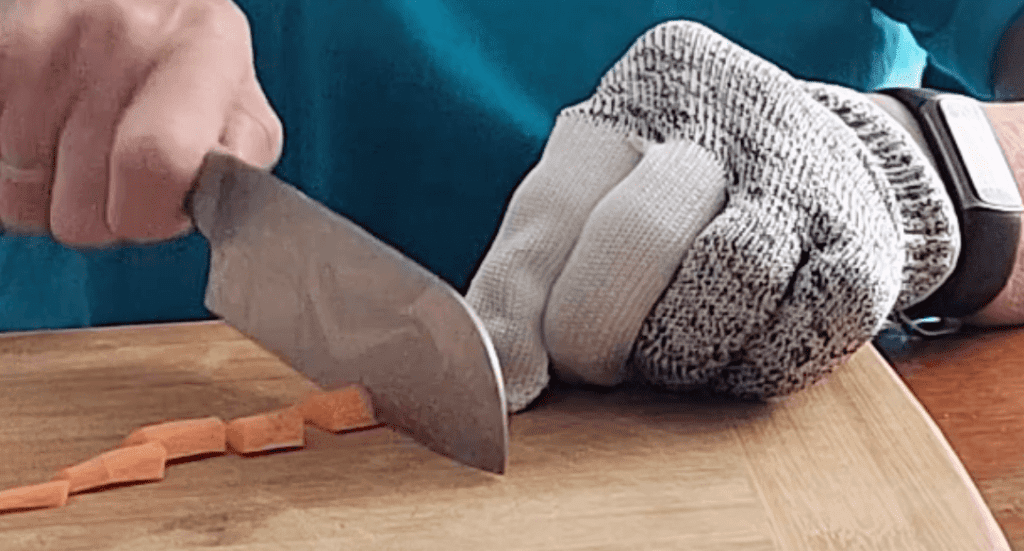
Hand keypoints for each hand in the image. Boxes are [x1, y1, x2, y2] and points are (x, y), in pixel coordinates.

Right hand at [0, 0, 281, 244]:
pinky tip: (48, 145)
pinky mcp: (1, 51)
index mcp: (205, 51)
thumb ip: (242, 168)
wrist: (142, 1)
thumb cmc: (197, 73)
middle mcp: (127, 34)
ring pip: (21, 193)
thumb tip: (220, 207)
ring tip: (87, 157)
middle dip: (104, 216)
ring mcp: (56, 39)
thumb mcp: (245, 116)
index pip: (156, 161)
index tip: (159, 210)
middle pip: (81, 205)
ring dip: (53, 195)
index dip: (151, 214)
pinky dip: (12, 172)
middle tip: (125, 183)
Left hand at [468, 21, 957, 411]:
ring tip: (672, 349)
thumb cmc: (677, 201)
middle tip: (596, 362)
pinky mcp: (865, 254)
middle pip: (638, 234)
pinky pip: (797, 335)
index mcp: (642, 92)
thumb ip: (530, 273)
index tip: (510, 385)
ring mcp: (804, 179)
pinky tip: (737, 349)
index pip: (555, 203)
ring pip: (727, 279)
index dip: (520, 302)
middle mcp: (725, 119)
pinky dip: (751, 366)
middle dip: (599, 328)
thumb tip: (500, 382)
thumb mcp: (593, 201)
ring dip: (680, 350)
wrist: (828, 174)